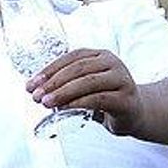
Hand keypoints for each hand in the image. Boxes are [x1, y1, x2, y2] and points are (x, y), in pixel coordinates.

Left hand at [27, 48, 143, 134]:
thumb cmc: (106, 97)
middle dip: (53, 82)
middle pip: (77, 69)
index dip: (49, 70)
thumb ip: (66, 83)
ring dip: (63, 93)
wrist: (136, 113)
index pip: (71, 57)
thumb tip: (37, 88)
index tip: (32, 84)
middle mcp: (112, 63)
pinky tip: (64, 108)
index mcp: (100, 55)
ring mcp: (121, 79)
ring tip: (46, 102)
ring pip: (87, 82)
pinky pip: (98, 98)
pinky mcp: (125, 98)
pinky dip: (78, 102)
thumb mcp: (85, 85)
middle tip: (36, 95)